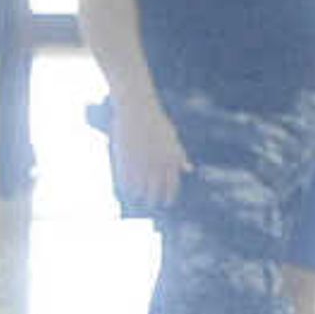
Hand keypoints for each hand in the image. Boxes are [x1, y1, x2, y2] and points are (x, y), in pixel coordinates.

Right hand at [108, 92, 187, 207]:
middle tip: (152, 204)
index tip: (167, 203)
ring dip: (140, 196)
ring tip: (139, 198)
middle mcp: (157, 164)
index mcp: (171, 159)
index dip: (169, 197)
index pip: (172, 186)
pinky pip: (126, 181)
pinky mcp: (125, 161)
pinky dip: (127, 187)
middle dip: (154, 200)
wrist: (137, 109)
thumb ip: (180, 156)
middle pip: (155, 191)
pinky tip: (127, 190)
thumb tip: (189, 169)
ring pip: (140, 189)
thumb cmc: (156, 122)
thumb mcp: (172, 139)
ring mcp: (140, 163)